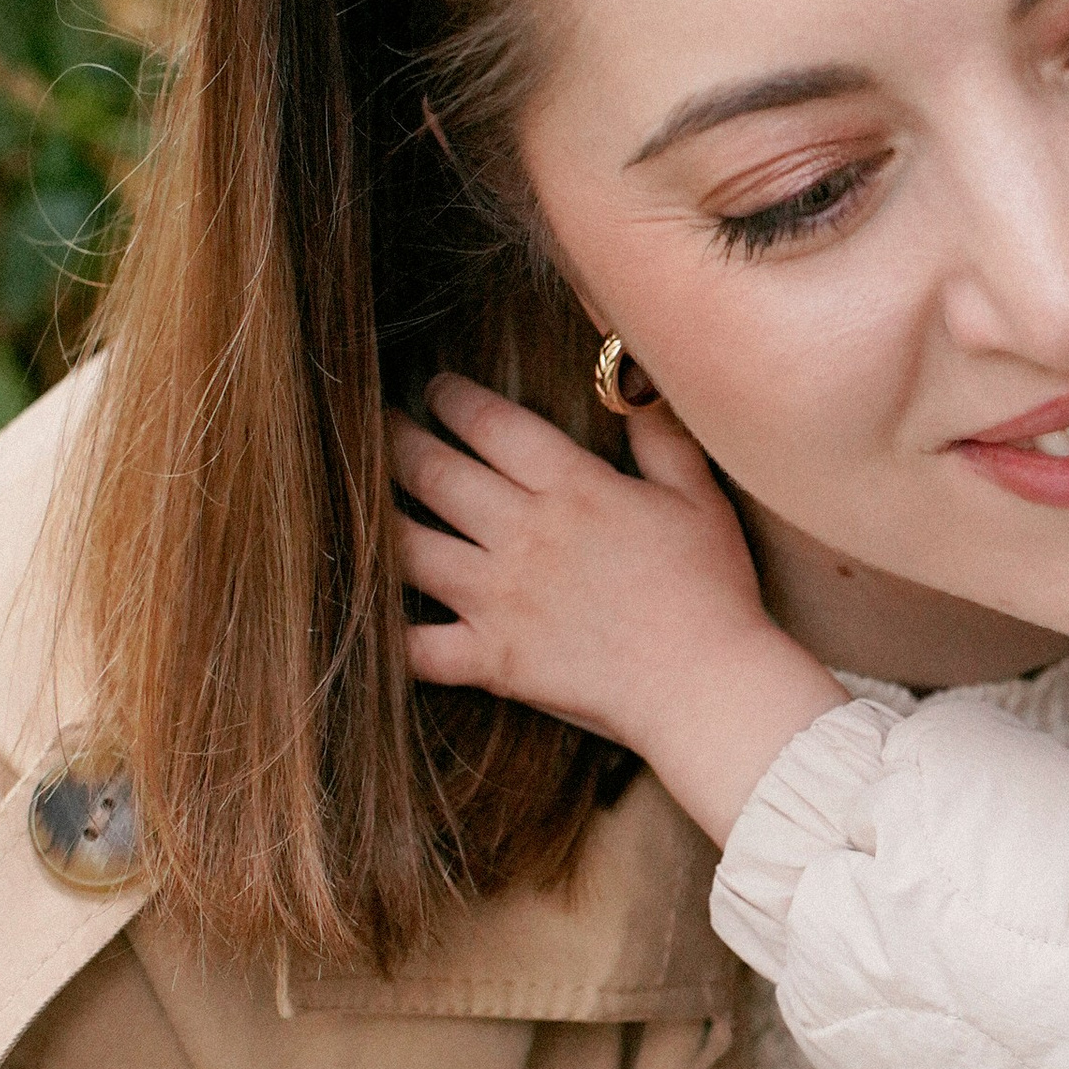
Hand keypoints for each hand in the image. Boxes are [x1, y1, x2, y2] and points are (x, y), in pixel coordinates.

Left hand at [390, 375, 844, 836]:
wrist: (706, 684)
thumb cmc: (712, 590)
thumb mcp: (697, 498)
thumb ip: (660, 437)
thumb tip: (638, 385)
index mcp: (571, 487)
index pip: (489, 423)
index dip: (452, 398)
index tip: (436, 389)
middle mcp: (523, 533)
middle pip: (432, 472)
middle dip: (395, 440)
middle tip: (375, 425)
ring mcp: (499, 598)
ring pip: (407, 546)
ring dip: (374, 519)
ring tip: (356, 502)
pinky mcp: (493, 659)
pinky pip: (418, 646)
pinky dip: (386, 633)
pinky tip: (363, 615)